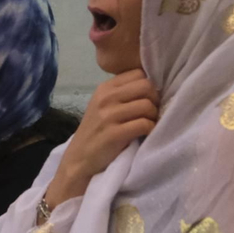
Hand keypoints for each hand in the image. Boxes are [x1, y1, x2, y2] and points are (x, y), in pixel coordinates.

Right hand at [54, 70, 157, 194]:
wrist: (79, 158)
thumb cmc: (96, 132)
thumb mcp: (103, 106)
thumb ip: (122, 94)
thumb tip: (152, 88)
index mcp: (104, 88)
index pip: (138, 73)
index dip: (148, 86)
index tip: (147, 99)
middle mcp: (106, 98)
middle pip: (146, 86)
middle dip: (155, 99)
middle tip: (151, 113)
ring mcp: (109, 116)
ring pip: (147, 105)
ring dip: (154, 116)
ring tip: (148, 124)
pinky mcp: (114, 134)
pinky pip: (145, 124)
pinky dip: (150, 129)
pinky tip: (145, 134)